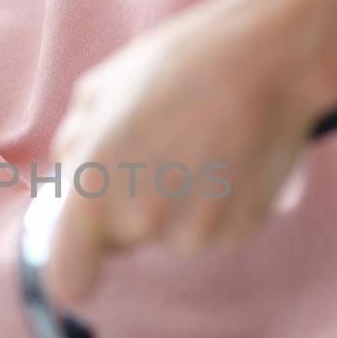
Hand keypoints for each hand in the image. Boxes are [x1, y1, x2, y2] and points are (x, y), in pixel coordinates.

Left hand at [45, 0, 331, 302]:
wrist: (268, 58)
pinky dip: (216, 203)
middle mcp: (140, 223)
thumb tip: (69, 172)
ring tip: (195, 147)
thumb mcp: (98, 90)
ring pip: (169, 236)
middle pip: (120, 244)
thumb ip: (72, 144)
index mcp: (92, 193)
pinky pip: (212, 229)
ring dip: (175, 206)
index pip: (68, 279)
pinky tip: (226, 157)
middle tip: (154, 153)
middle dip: (126, 210)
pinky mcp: (239, 231)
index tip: (81, 252)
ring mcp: (195, 232)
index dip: (72, 265)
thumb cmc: (177, 65)